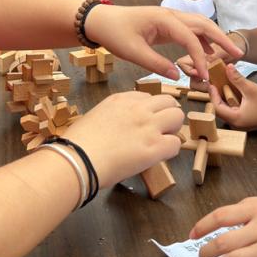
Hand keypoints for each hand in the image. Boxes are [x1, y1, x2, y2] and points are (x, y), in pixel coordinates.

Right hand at [63, 91, 184, 187]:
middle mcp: (138, 108)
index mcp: (120, 99)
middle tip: (161, 130)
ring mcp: (148, 126)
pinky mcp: (155, 147)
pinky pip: (176, 143)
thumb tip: (122, 129)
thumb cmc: (78, 144)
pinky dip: (171, 150)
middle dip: (167, 115)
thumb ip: (113, 117)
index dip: (150, 110)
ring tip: (163, 142)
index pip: (147, 97)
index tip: (146, 121)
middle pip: (168, 101)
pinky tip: (159, 157)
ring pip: (177, 116)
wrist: (78, 159)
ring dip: (173, 129)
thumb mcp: (95, 117)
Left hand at [83, 5, 241, 82]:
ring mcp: (169, 19)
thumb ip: (156, 64)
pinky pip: (189, 30)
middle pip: (204, 24)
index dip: (200, 57)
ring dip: (214, 38)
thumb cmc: (114, 33)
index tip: (204, 75)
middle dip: (222, 38)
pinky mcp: (166, 25)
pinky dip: (202, 40)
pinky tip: (208, 52)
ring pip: (199, 25)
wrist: (100, 21)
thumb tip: (177, 75)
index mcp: (164, 19)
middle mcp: (170, 15)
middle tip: (238, 53)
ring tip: (229, 53)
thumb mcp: (133, 52)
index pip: (191, 38)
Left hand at [212, 65, 256, 129]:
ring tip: (222, 84)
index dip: (213, 94)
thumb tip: (227, 67)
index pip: (217, 107)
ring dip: (224, 97)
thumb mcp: (251, 89)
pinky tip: (232, 91)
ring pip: (226, 109)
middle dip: (218, 95)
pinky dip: (231, 100)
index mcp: (235, 119)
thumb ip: (237, 78)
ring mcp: (240, 123)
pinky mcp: (244, 121)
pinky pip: (233, 110)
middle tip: (216, 81)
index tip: (211, 82)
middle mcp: (235, 124)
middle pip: (220, 108)